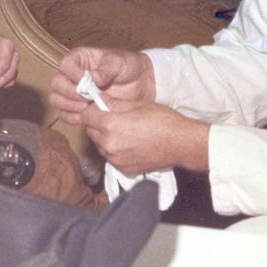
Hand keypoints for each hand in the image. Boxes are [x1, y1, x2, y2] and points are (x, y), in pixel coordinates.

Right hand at [49, 47, 154, 123]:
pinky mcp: (78, 108)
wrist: (141, 84)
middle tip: (86, 98)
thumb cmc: (128, 67)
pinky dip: (72, 117)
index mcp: (80, 59)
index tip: (87, 82)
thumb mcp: (118, 62)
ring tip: (87, 107)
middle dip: (70, 93)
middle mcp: (72, 75)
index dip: (73, 75)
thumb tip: (91, 79)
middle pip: (57, 83)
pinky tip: (85, 117)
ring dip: (69, 106)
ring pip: (57, 100)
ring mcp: (74, 92)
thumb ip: (104, 70)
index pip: (65, 65)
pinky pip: (65, 115)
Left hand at [81, 98, 207, 174]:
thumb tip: (98, 98)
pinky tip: (129, 143)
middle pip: (91, 131)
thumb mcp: (137, 105)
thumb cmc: (163, 121)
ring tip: (124, 131)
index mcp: (110, 125)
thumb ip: (114, 102)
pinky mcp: (123, 168)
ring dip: (105, 138)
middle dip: (97, 123)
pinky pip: (110, 156)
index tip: (99, 108)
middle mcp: (109, 144)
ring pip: (100, 145)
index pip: (86, 116)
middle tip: (113, 118)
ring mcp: (115, 159)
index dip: (92, 110)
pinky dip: (115, 150)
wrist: (180, 144)